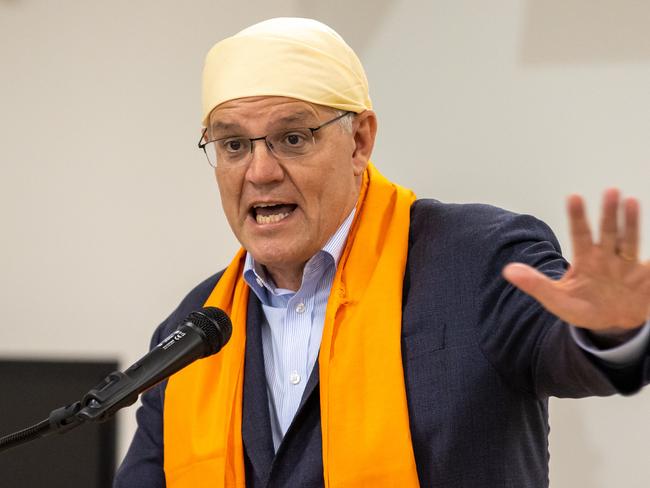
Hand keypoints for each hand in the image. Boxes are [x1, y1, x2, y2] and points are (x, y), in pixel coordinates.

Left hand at [503, 189, 649, 333]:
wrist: (610, 325)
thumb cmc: (582, 308)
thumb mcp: (556, 299)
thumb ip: (535, 284)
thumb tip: (508, 271)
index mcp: (586, 259)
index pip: (580, 234)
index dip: (577, 217)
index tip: (573, 196)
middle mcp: (607, 257)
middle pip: (608, 231)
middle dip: (609, 213)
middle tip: (610, 191)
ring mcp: (628, 266)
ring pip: (630, 240)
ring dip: (631, 222)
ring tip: (631, 201)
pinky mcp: (647, 278)